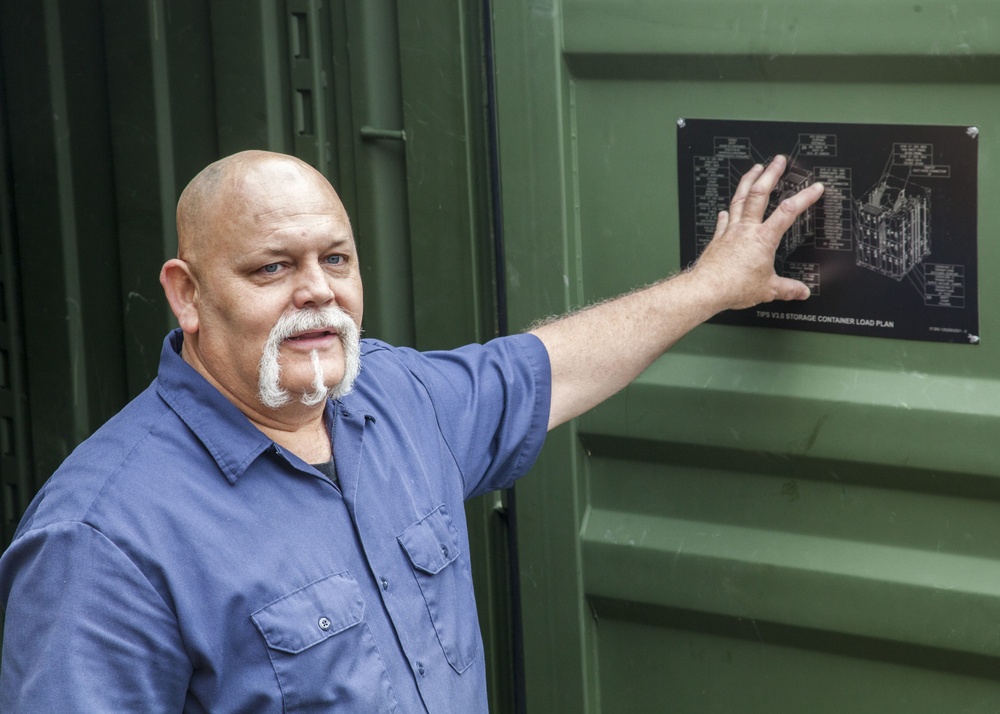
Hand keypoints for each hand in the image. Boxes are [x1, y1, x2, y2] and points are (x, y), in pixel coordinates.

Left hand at [690, 155, 823, 310]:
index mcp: (763, 238)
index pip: (788, 211)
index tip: (815, 187)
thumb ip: (788, 289)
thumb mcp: (769, 289)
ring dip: (748, 181)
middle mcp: (746, 230)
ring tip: (754, 169)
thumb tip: (801, 292)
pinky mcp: (717, 239)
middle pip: (759, 193)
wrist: (707, 289)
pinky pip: (723, 221)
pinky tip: (726, 209)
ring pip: (739, 199)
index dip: (805, 197)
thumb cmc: (734, 287)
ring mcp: (730, 232)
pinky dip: (727, 213)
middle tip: (778, 160)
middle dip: (771, 174)